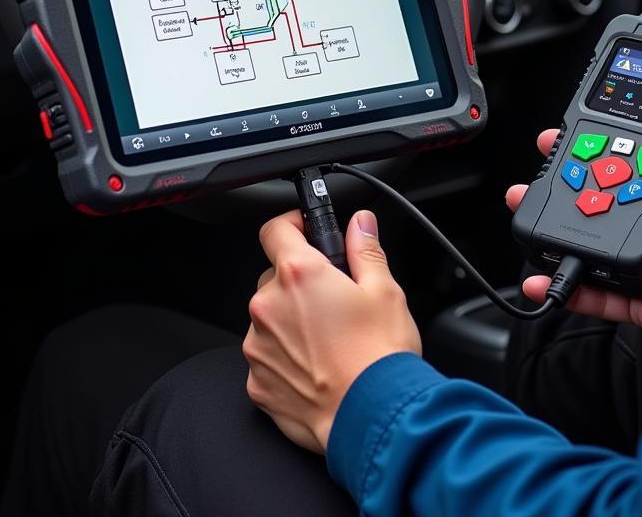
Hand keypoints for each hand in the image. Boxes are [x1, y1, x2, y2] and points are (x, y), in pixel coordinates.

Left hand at [244, 209, 420, 452]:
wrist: (371, 419)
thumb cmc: (379, 357)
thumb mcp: (384, 290)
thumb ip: (364, 249)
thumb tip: (359, 223)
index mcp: (299, 274)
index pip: (274, 230)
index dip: (291, 225)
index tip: (304, 231)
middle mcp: (269, 306)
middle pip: (274, 277)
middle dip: (299, 282)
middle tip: (332, 299)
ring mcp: (258, 346)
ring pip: (269, 319)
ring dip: (290, 321)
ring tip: (329, 340)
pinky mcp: (256, 382)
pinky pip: (267, 357)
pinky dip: (286, 357)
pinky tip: (317, 366)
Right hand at [507, 118, 641, 377]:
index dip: (613, 147)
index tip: (584, 132)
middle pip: (608, 196)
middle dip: (571, 177)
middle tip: (544, 162)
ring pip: (592, 236)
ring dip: (557, 222)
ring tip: (528, 204)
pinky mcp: (638, 296)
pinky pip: (592, 290)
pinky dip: (564, 286)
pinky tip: (540, 276)